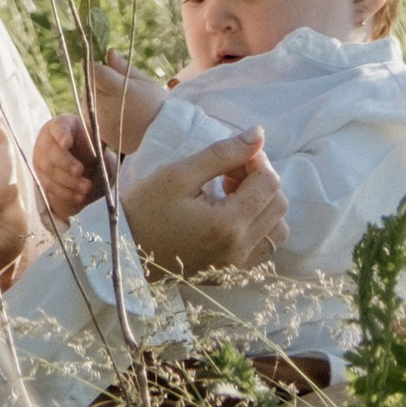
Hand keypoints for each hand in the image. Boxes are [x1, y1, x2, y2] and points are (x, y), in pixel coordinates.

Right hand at [32, 112, 102, 221]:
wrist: (78, 158)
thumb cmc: (86, 143)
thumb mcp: (94, 137)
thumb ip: (98, 140)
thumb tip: (107, 141)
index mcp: (61, 125)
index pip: (58, 126)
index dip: (61, 134)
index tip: (67, 143)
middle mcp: (46, 140)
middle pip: (52, 151)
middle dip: (66, 163)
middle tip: (80, 170)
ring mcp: (41, 159)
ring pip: (50, 171)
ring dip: (69, 182)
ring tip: (86, 187)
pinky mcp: (42, 176)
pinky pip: (51, 186)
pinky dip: (66, 193)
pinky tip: (79, 196)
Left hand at [83, 51, 167, 154]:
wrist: (163, 138)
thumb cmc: (157, 106)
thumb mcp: (145, 82)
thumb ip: (123, 68)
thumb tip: (109, 52)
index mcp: (118, 90)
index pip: (94, 72)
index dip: (95, 66)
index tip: (100, 66)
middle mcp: (106, 106)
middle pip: (89, 86)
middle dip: (98, 83)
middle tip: (116, 88)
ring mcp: (102, 122)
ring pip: (88, 101)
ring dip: (97, 98)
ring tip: (118, 103)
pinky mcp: (101, 135)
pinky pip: (91, 117)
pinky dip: (99, 113)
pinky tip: (116, 114)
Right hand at [119, 129, 286, 279]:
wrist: (127, 252)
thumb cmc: (146, 210)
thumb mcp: (179, 174)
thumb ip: (222, 153)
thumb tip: (259, 134)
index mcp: (228, 224)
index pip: (269, 182)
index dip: (256, 160)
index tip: (232, 156)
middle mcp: (241, 249)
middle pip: (278, 204)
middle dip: (260, 179)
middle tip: (228, 172)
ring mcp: (239, 265)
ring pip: (278, 228)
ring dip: (263, 203)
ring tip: (231, 194)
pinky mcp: (234, 272)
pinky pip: (265, 246)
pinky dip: (259, 225)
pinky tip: (231, 214)